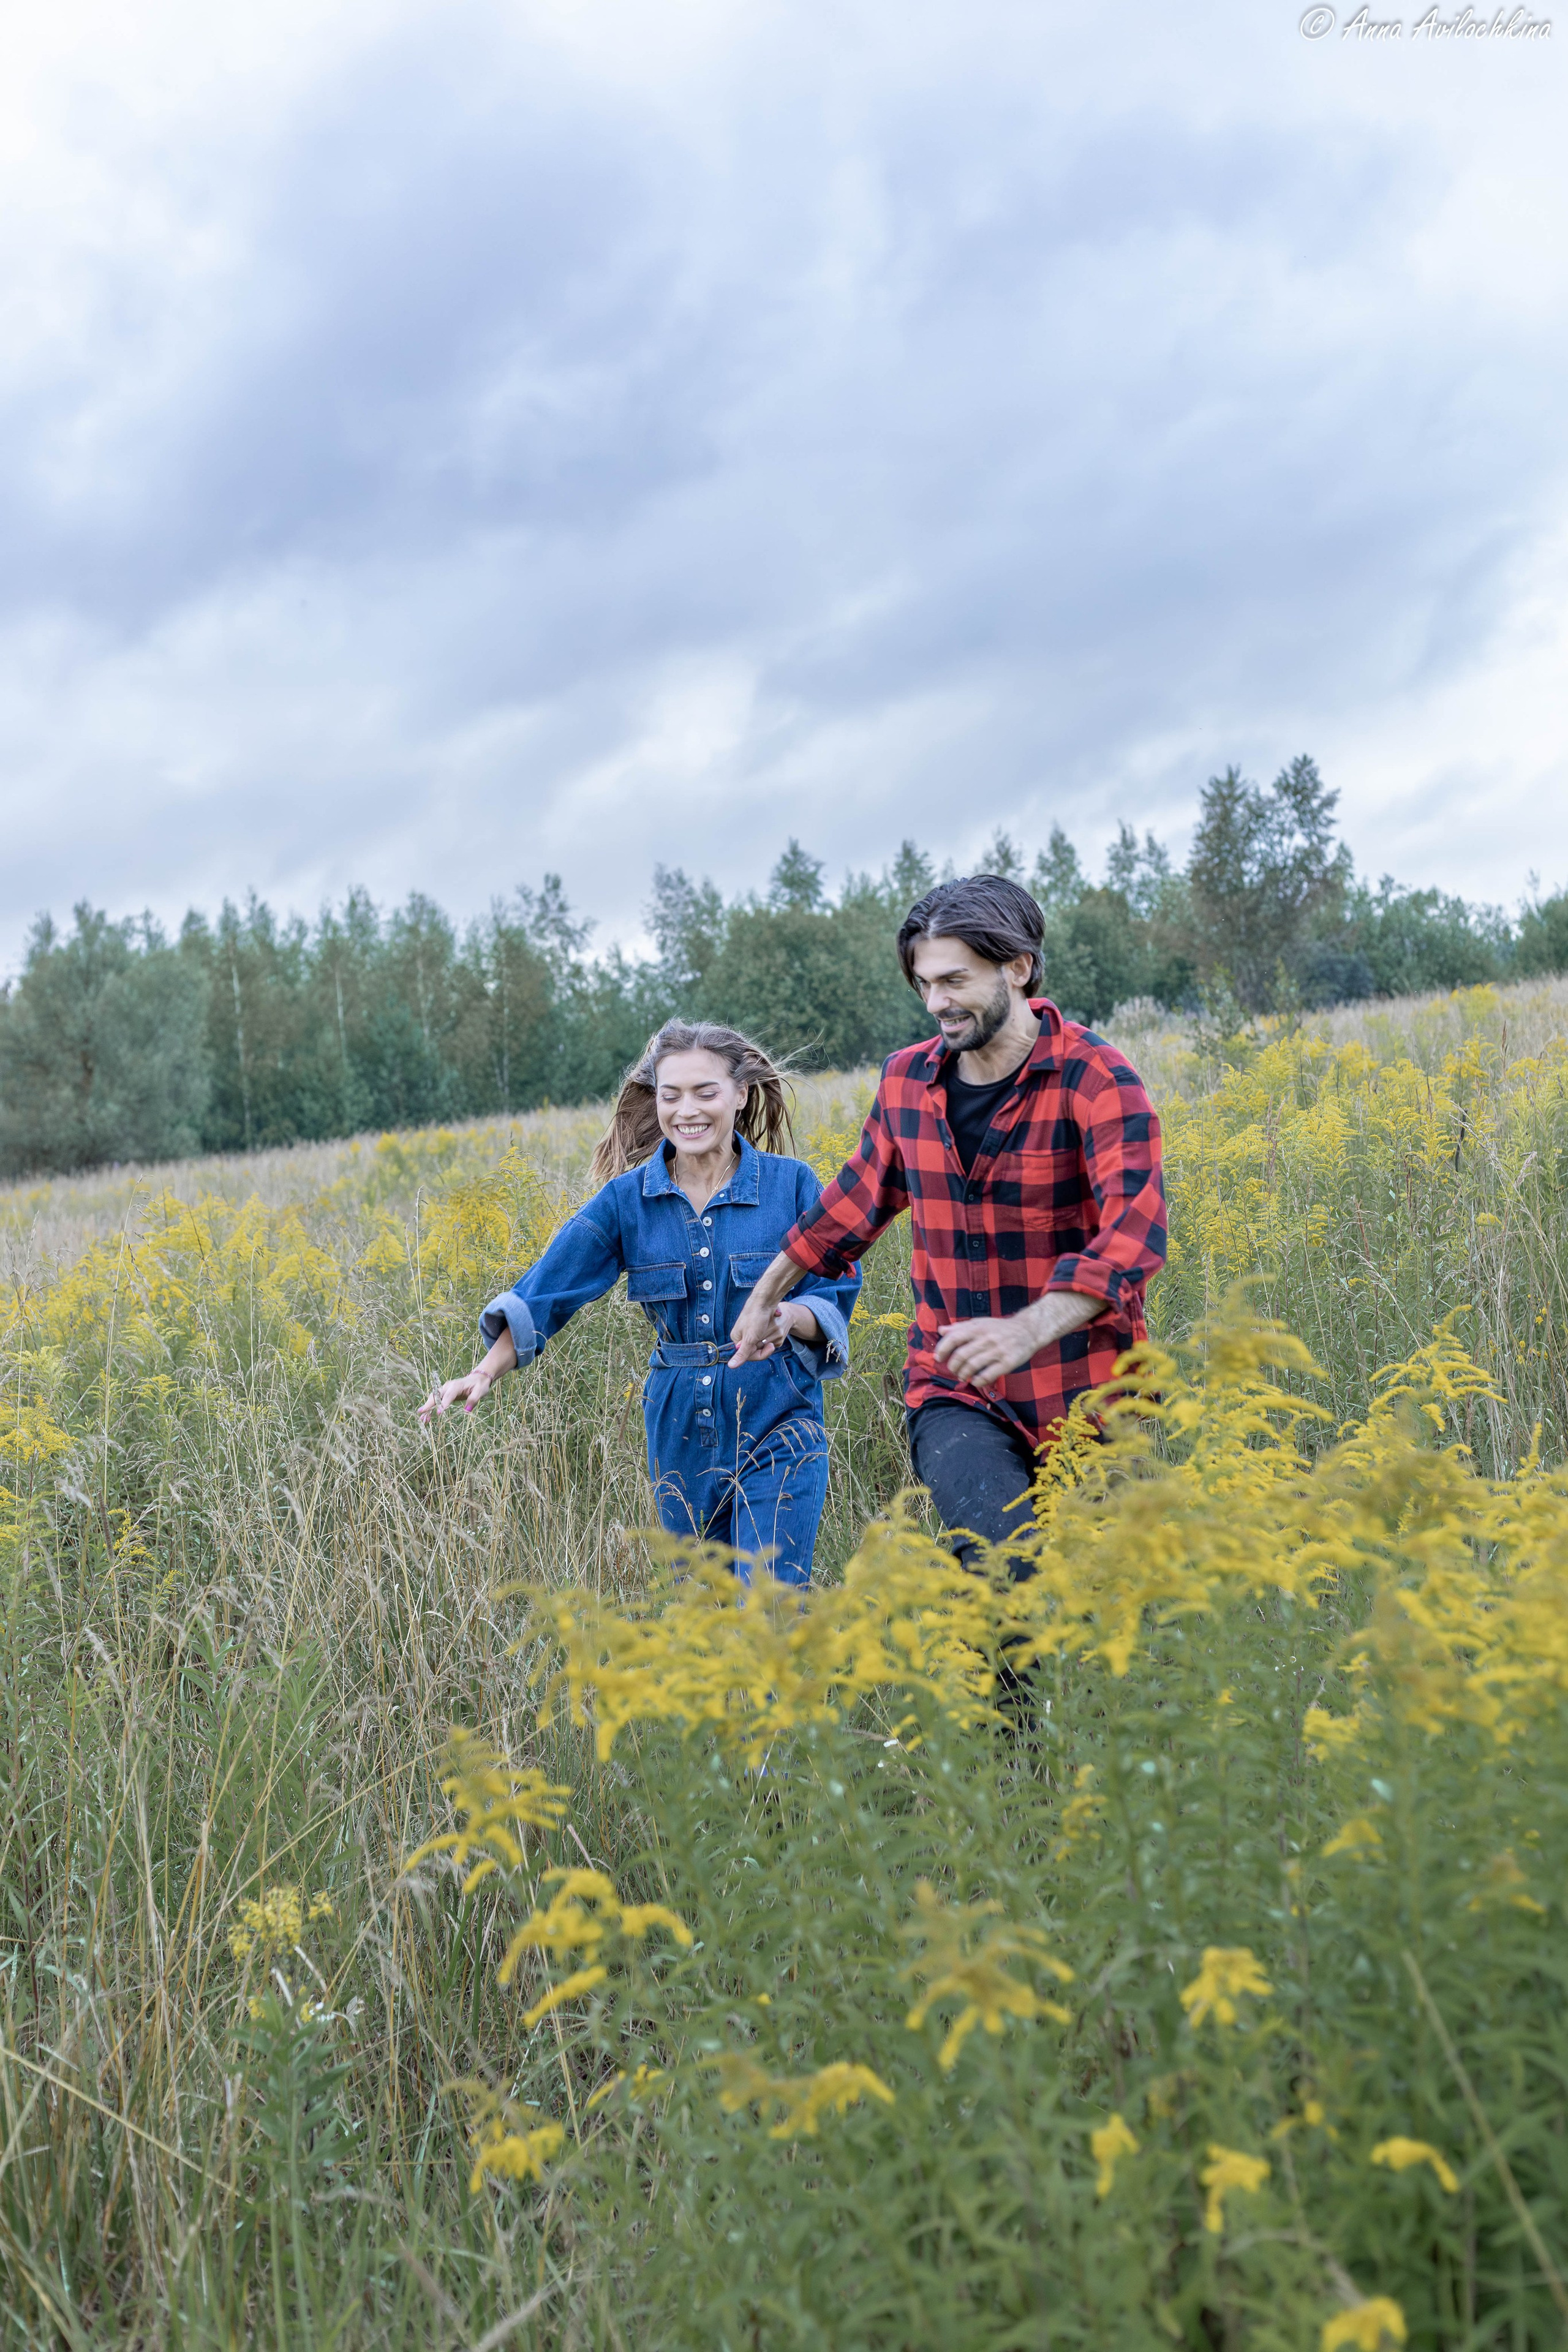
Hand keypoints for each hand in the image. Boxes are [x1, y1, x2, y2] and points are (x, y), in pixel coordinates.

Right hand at [418, 1366, 496, 1422]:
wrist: (478, 1378)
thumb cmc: (479, 1385)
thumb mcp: (480, 1391)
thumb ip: (474, 1400)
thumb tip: (467, 1410)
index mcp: (457, 1385)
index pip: (448, 1395)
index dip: (443, 1403)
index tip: (438, 1413)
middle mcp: (448, 1386)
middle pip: (436, 1396)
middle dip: (429, 1405)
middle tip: (422, 1414)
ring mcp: (445, 1390)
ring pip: (433, 1398)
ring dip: (427, 1408)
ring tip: (422, 1419)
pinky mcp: (444, 1394)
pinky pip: (435, 1401)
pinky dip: (430, 1408)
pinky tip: (426, 1417)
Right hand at [731, 1297, 785, 1361]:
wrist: (765, 1300)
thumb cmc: (756, 1317)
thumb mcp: (750, 1338)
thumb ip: (742, 1353)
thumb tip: (731, 1366)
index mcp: (736, 1338)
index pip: (748, 1355)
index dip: (760, 1354)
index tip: (770, 1347)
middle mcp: (742, 1335)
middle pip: (755, 1350)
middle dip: (764, 1346)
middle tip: (772, 1342)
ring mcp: (750, 1331)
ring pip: (761, 1343)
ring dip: (767, 1340)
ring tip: (770, 1331)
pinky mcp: (758, 1326)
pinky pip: (764, 1336)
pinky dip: (770, 1334)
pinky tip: (771, 1328)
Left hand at [933, 1291, 1103, 1391]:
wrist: (1028, 1330)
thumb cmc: (1000, 1328)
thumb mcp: (980, 1323)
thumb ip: (960, 1327)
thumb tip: (941, 1330)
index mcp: (977, 1328)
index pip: (954, 1338)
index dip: (943, 1349)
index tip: (939, 1358)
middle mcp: (987, 1338)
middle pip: (961, 1355)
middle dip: (953, 1366)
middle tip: (953, 1370)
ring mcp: (998, 1351)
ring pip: (973, 1366)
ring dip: (964, 1374)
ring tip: (963, 1376)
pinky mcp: (1008, 1363)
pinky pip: (988, 1375)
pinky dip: (978, 1381)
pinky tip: (976, 1380)